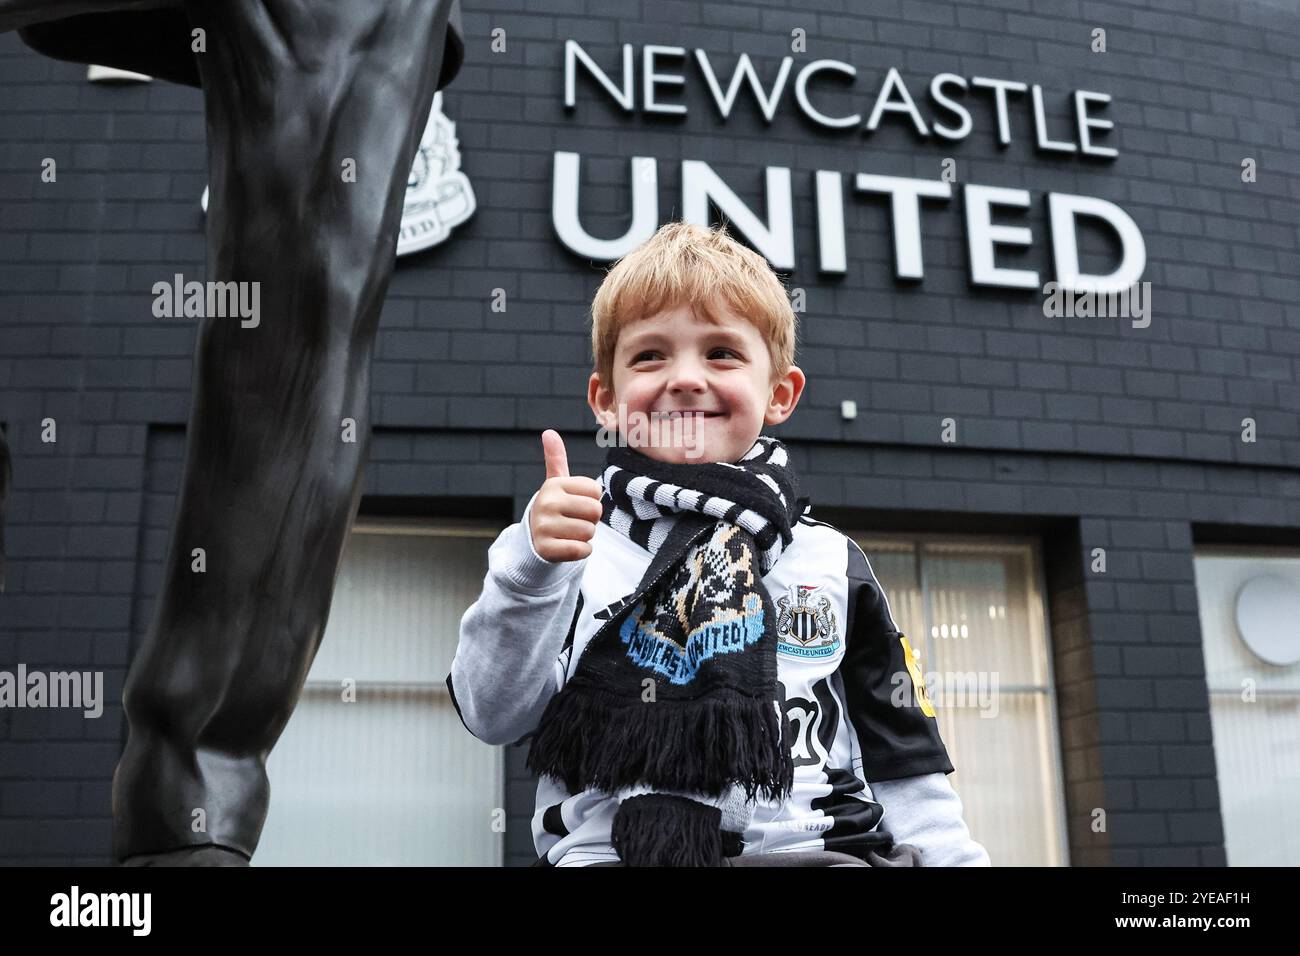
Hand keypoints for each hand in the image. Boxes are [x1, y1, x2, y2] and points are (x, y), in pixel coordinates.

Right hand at [529, 430, 602, 561]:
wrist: (535, 540)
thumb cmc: (554, 508)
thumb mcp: (555, 483)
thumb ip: (556, 458)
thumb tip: (549, 432)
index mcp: (553, 485)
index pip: (596, 490)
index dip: (592, 500)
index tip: (575, 504)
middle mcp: (546, 503)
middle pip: (595, 511)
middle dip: (591, 519)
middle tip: (574, 520)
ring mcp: (544, 527)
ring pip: (590, 532)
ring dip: (585, 536)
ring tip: (568, 533)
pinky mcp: (547, 549)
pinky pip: (583, 550)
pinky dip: (582, 551)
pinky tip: (567, 546)